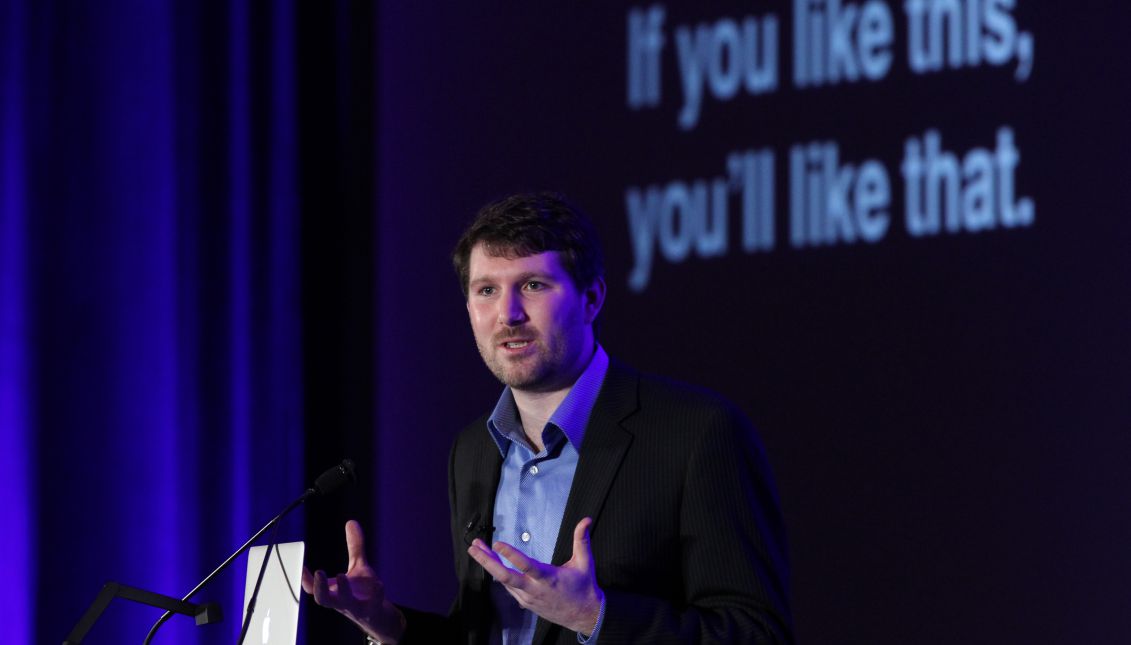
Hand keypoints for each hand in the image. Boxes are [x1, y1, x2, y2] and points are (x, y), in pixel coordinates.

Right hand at [302, 520, 405, 642]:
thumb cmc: (362, 591)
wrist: (378, 615)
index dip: (305, 579)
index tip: (301, 566)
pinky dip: (376, 593)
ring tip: (342, 575)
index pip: (313, 588)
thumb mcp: (358, 566)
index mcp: (333, 591)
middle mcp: (340, 600)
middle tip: (318, 573)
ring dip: (343, 590)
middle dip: (319, 588)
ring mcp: (356, 606)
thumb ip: (354, 546)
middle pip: (323, 599)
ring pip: (345, 603)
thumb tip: (351, 522)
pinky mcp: (372, 609)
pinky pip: (373, 603)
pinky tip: (378, 584)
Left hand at [467, 517, 603, 633]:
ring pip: (503, 582)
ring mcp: (528, 598)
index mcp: (548, 578)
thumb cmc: (584, 587)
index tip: (497, 543)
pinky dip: (498, 575)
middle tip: (474, 548)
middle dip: (487, 561)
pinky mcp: (525, 603)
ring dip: (489, 565)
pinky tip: (491, 563)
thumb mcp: (585, 562)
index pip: (526, 565)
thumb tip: (586, 519)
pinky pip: (508, 587)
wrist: (584, 615)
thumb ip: (582, 540)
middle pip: (504, 577)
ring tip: (477, 549)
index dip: (510, 554)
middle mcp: (534, 589)